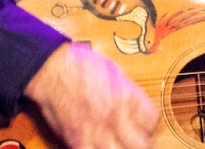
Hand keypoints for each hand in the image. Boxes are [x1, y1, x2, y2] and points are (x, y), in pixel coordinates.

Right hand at [24, 41, 157, 147]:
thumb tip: (135, 105)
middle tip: (137, 141)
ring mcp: (98, 132)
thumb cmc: (81, 64)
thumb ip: (128, 92)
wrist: (53, 70)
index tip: (145, 125)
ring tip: (120, 145)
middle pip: (142, 145)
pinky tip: (99, 146)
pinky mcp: (78, 140)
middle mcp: (116, 118)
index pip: (152, 121)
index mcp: (128, 98)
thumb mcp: (115, 72)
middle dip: (143, 144)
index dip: (150, 125)